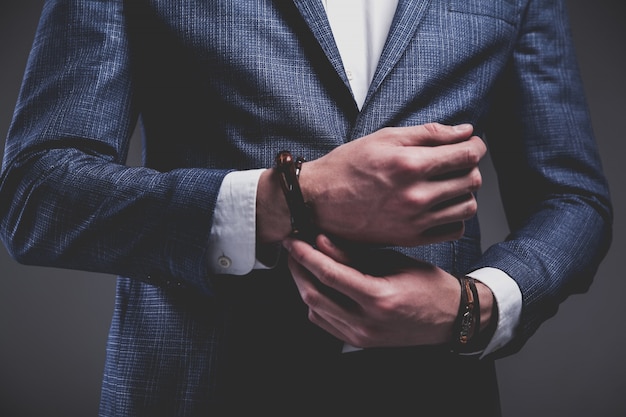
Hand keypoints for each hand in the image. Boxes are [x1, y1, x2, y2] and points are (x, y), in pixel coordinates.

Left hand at [284, 234, 465, 347]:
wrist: (451, 318)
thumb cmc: (429, 287)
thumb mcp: (394, 262)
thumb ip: (354, 255)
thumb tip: (321, 241)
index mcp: (379, 298)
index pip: (329, 275)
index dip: (305, 255)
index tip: (293, 240)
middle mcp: (367, 322)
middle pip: (314, 294)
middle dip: (297, 268)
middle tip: (293, 249)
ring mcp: (362, 337)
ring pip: (315, 310)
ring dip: (303, 284)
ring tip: (303, 263)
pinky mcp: (359, 342)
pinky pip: (324, 322)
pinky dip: (315, 302)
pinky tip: (318, 285)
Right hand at [299, 123, 485, 245]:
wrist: (317, 202)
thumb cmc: (346, 167)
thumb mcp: (383, 138)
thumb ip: (428, 133)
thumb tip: (465, 131)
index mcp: (409, 165)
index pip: (467, 155)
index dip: (476, 146)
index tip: (471, 145)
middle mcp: (415, 196)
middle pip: (472, 180)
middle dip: (470, 167)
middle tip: (456, 162)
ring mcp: (414, 221)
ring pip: (467, 207)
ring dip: (464, 193)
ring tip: (447, 185)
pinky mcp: (410, 238)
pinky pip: (453, 230)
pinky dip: (454, 217)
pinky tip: (439, 206)